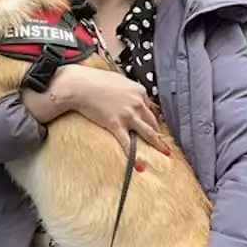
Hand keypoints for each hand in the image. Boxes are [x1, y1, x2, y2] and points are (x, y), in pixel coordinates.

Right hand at [55, 66, 170, 154]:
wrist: (81, 86)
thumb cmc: (96, 80)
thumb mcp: (119, 80)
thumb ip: (129, 90)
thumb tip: (131, 95)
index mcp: (139, 92)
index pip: (150, 107)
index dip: (153, 117)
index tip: (156, 125)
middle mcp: (137, 104)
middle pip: (153, 121)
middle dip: (160, 132)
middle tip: (165, 141)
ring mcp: (128, 116)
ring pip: (148, 133)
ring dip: (158, 144)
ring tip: (165, 152)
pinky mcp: (116, 125)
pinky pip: (128, 144)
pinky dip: (135, 157)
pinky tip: (140, 166)